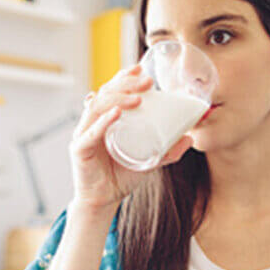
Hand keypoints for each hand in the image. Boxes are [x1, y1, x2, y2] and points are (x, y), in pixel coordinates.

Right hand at [69, 63, 193, 212]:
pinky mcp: (79, 149)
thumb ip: (167, 151)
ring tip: (138, 99)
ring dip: (118, 99)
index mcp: (106, 118)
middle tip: (148, 82)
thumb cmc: (121, 176)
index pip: (112, 90)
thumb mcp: (149, 160)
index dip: (124, 77)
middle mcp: (93, 121)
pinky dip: (103, 122)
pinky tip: (116, 114)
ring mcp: (84, 133)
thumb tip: (190, 138)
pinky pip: (90, 132)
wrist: (105, 200)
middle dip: (126, 84)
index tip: (141, 68)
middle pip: (105, 93)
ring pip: (97, 107)